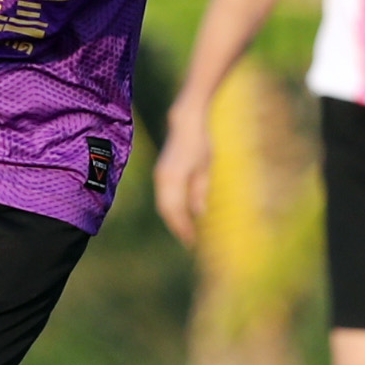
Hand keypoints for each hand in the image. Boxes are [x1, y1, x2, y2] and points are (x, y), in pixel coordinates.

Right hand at [153, 108, 212, 246]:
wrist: (185, 123)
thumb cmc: (200, 144)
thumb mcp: (204, 168)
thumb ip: (199, 191)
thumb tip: (197, 213)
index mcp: (173, 179)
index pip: (176, 210)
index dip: (182, 227)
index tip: (191, 241)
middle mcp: (162, 179)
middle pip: (166, 210)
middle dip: (177, 227)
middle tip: (189, 241)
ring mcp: (159, 176)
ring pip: (163, 205)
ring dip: (173, 220)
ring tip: (185, 232)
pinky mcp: (161, 174)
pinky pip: (163, 197)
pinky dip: (170, 209)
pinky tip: (180, 216)